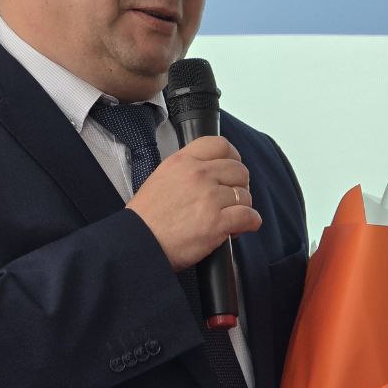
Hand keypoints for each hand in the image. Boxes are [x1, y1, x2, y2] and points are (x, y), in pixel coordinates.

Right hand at [127, 136, 261, 270]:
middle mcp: (199, 174)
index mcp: (183, 161)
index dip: (232, 158)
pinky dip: (249, 223)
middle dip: (239, 185)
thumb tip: (208, 173)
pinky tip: (239, 228)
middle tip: (231, 199)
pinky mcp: (217, 222)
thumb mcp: (160, 178)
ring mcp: (210, 198)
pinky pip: (249, 216)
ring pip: (244, 195)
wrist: (138, 243)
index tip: (231, 170)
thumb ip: (185, 170)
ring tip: (229, 218)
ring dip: (242, 207)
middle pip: (238, 170)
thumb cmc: (145, 218)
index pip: (220, 144)